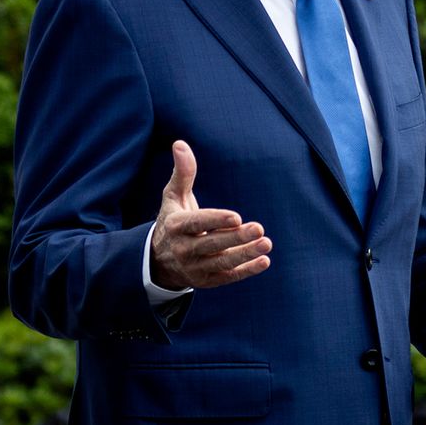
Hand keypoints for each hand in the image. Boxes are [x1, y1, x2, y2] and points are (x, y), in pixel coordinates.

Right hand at [149, 140, 271, 289]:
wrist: (158, 260)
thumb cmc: (173, 220)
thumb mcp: (173, 197)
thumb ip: (182, 173)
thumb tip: (180, 143)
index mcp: (175, 226)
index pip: (197, 223)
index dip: (216, 220)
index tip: (236, 216)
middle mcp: (183, 249)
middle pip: (212, 244)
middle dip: (236, 238)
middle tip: (260, 228)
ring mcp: (194, 267)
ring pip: (221, 263)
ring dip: (245, 254)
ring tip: (267, 244)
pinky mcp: (206, 281)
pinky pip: (227, 277)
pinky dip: (245, 271)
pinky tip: (264, 261)